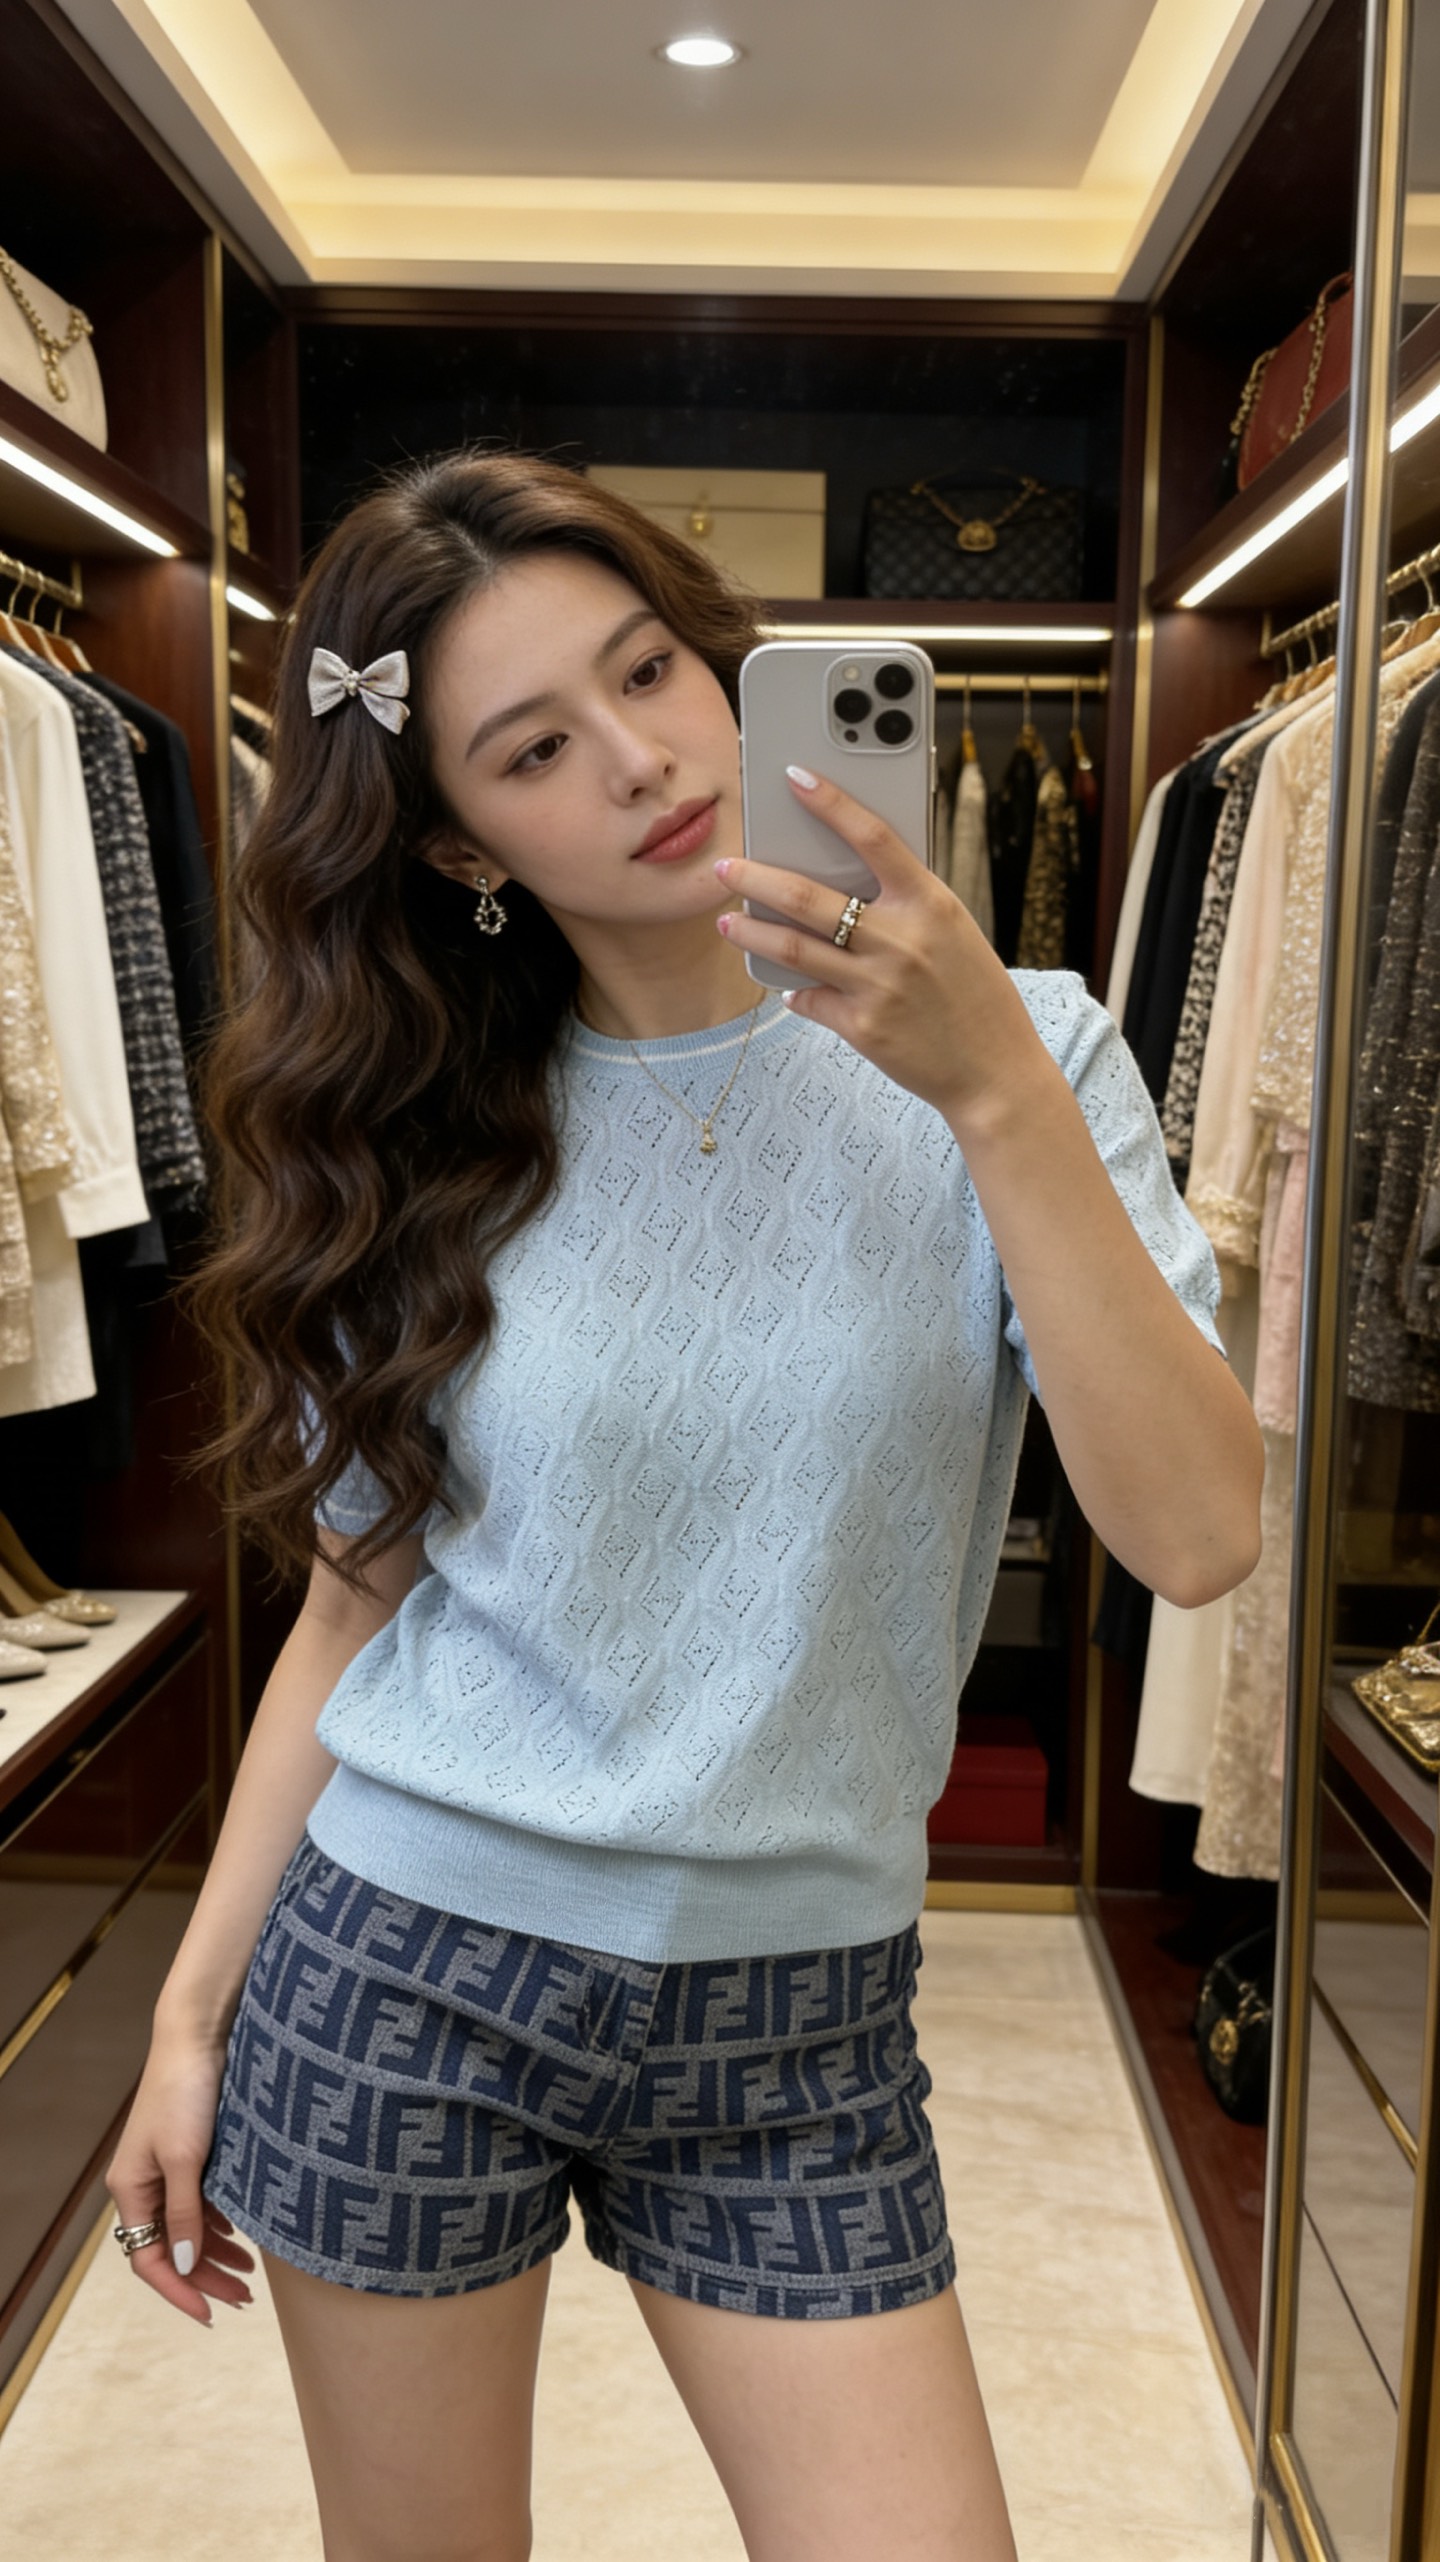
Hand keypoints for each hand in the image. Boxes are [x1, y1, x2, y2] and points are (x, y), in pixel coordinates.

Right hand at [105, 2025, 254, 2325]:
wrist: (199, 2035)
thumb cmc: (186, 2092)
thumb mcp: (185, 2158)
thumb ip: (183, 2213)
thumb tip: (181, 2265)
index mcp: (131, 2190)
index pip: (148, 2261)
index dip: (179, 2291)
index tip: (211, 2314)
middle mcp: (144, 2185)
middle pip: (170, 2249)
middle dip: (205, 2277)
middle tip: (244, 2297)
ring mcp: (167, 2169)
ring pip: (188, 2229)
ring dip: (215, 2254)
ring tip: (250, 2275)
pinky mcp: (190, 2153)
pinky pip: (201, 2204)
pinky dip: (220, 2224)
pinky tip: (243, 2236)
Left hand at [715, 764, 1042, 1119]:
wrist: (996, 1069)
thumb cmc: (975, 993)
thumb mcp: (953, 932)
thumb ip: (904, 906)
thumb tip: (840, 885)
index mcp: (930, 903)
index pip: (873, 837)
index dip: (831, 803)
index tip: (795, 777)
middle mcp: (901, 940)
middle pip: (808, 896)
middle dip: (756, 877)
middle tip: (725, 867)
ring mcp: (878, 985)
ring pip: (794, 948)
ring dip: (751, 932)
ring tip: (726, 923)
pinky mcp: (862, 1027)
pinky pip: (810, 999)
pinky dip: (795, 991)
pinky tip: (786, 987)